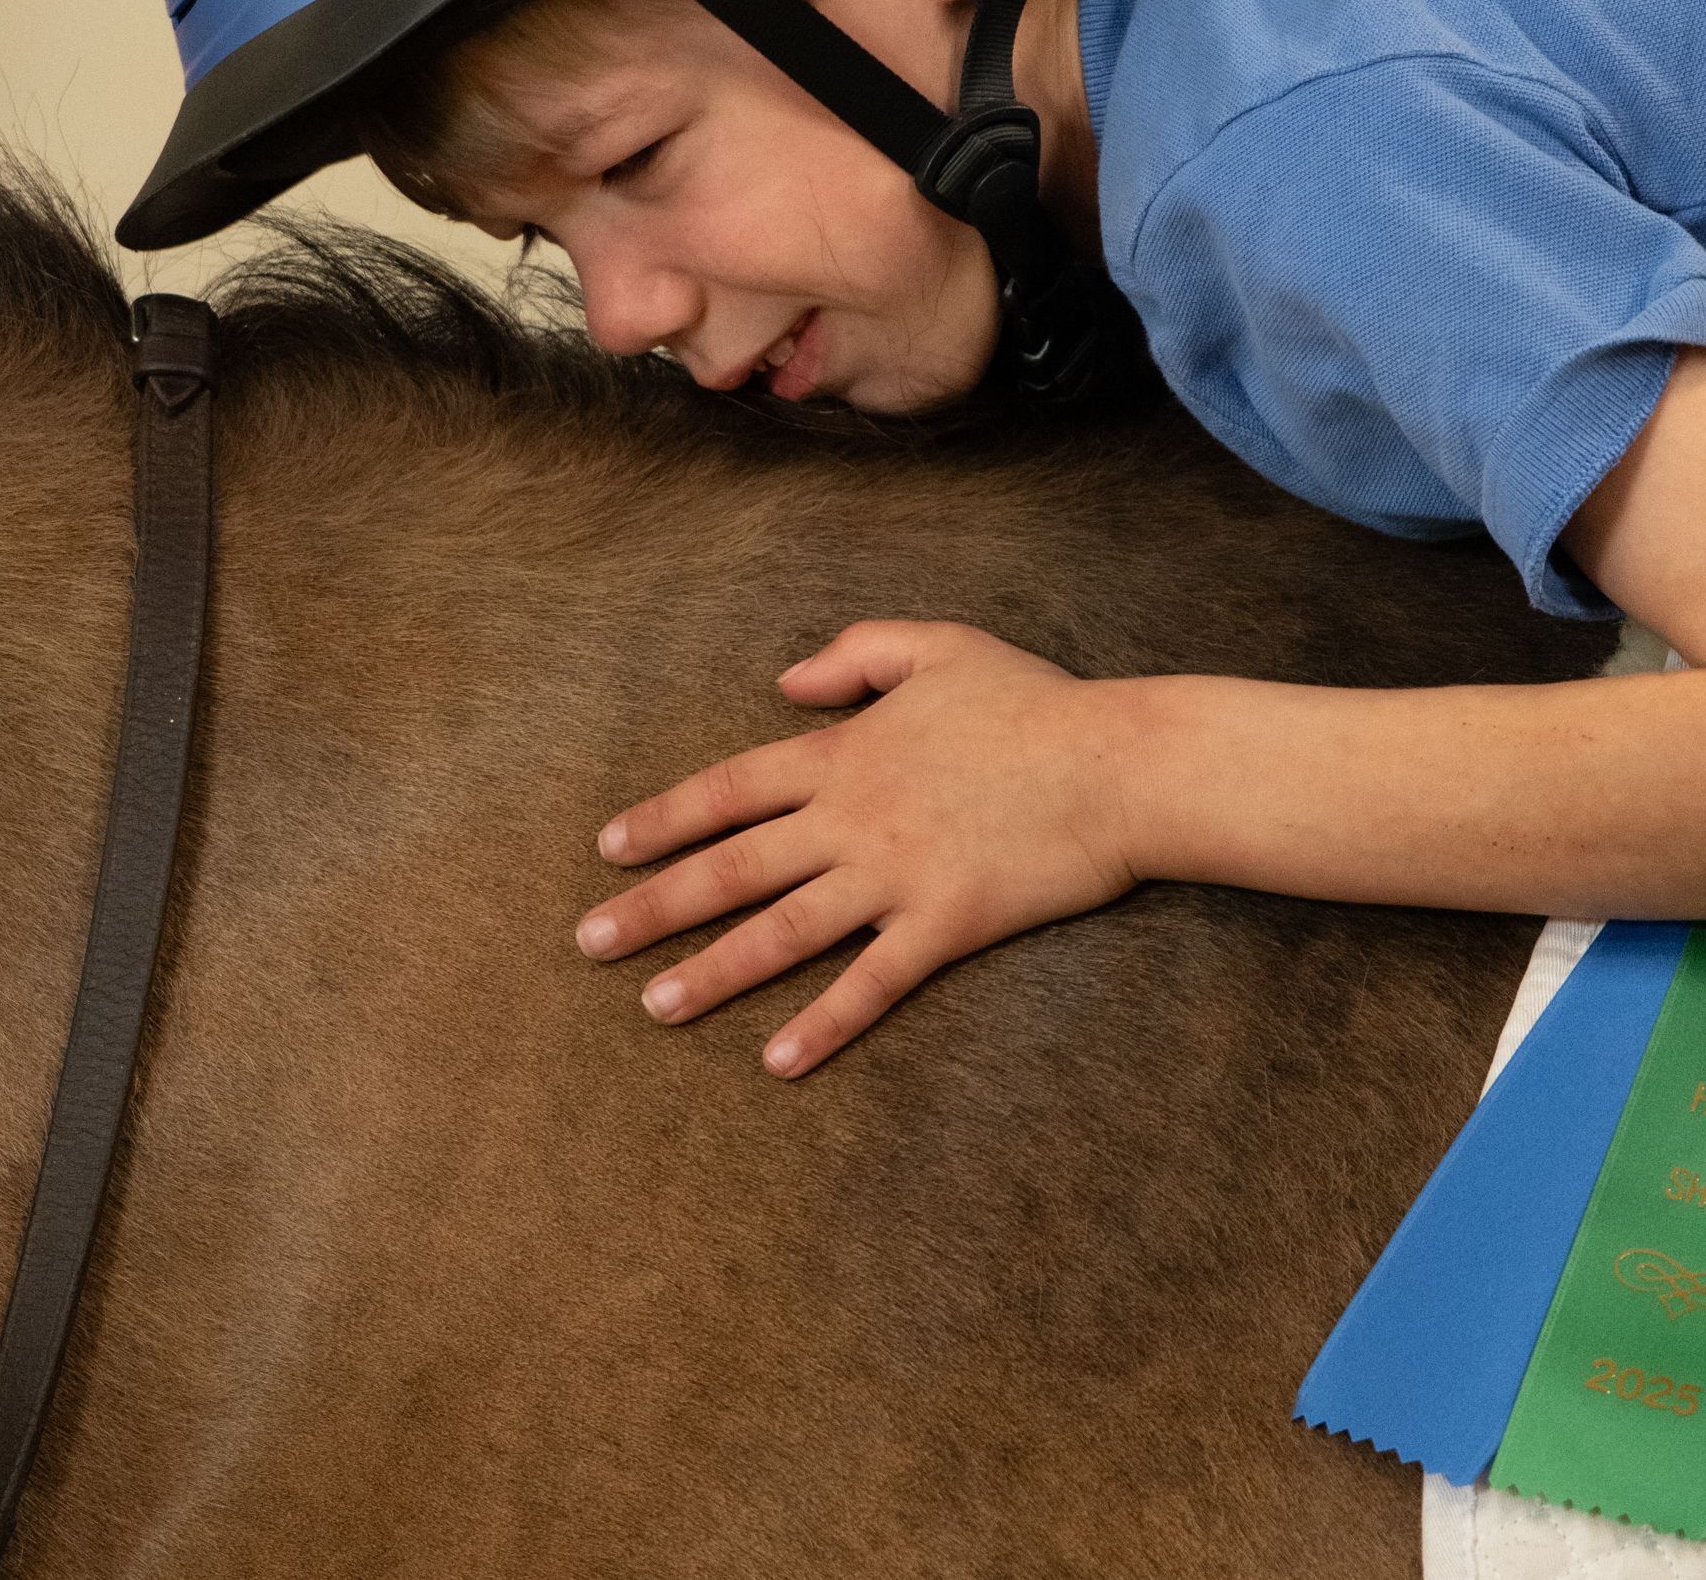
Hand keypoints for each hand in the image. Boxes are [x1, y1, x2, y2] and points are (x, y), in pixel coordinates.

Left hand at [573, 621, 1142, 1077]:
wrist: (1116, 761)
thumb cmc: (1034, 701)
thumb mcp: (940, 645)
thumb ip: (856, 653)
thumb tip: (784, 681)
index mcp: (847, 752)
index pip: (732, 788)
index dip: (665, 817)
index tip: (608, 848)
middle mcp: (854, 818)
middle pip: (734, 866)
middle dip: (654, 906)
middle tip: (588, 942)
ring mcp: (895, 876)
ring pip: (783, 931)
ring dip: (713, 971)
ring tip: (654, 1007)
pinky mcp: (945, 925)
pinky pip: (871, 984)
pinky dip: (823, 1025)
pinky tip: (777, 1061)